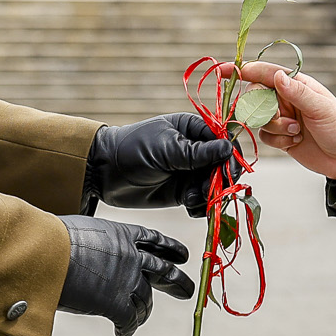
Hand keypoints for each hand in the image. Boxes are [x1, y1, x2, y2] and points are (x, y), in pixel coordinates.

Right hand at [55, 214, 194, 335]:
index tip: (183, 256)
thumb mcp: (81, 230)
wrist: (45, 255)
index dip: (170, 248)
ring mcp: (127, 281)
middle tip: (187, 291)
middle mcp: (132, 257)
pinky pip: (129, 321)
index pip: (154, 240)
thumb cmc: (51, 240)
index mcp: (122, 234)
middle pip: (164, 270)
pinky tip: (123, 333)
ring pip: (145, 301)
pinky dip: (127, 328)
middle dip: (178, 282)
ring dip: (143, 312)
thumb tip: (87, 253)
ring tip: (138, 319)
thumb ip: (94, 243)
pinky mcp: (117, 304)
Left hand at [85, 112, 233, 215]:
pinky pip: (203, 200)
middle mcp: (196, 149)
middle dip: (221, 181)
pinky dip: (201, 206)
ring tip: (190, 199)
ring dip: (210, 196)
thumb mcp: (166, 150)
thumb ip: (197, 153)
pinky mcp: (184, 191)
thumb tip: (228, 148)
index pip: (225, 140)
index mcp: (194, 129)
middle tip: (207, 191)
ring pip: (216, 186)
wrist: (105, 173)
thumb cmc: (133, 150)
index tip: (228, 173)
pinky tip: (188, 205)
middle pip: (225, 165)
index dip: (231, 156)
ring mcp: (191, 171)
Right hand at [228, 62, 335, 179]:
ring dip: (276, 128)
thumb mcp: (321, 108)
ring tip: (297, 132)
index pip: (264, 72)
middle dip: (266, 111)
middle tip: (285, 120)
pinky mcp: (280, 136)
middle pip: (255, 98)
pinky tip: (295, 142)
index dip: (242, 70)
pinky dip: (278, 140)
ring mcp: (281, 117)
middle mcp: (285, 98)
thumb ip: (297, 92)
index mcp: (296, 84)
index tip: (223, 70)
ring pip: (258, 119)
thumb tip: (277, 76)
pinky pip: (263, 136)